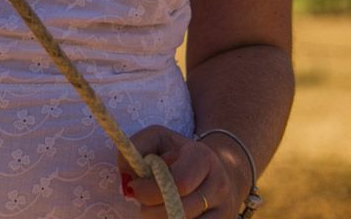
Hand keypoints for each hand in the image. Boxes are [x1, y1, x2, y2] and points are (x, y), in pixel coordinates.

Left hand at [117, 126, 239, 217]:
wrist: (218, 170)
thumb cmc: (179, 155)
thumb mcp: (158, 139)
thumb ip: (138, 146)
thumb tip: (126, 174)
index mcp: (202, 157)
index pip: (179, 183)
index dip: (151, 190)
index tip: (134, 188)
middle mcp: (218, 184)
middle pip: (180, 210)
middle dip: (152, 211)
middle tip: (142, 205)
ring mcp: (224, 208)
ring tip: (155, 211)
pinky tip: (168, 216)